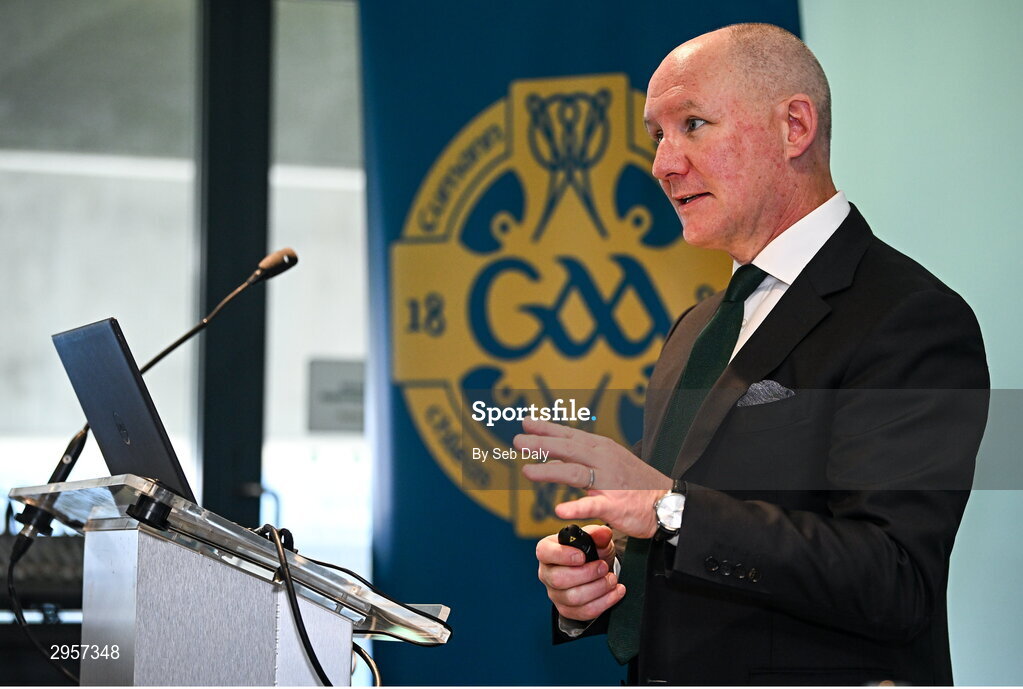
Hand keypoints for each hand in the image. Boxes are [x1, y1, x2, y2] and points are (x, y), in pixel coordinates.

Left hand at [515, 417, 671, 538]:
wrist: (668, 503)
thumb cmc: (636, 483)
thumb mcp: (610, 461)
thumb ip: (583, 458)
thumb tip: (554, 455)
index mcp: (602, 449)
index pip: (570, 435)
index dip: (547, 428)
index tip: (526, 422)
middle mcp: (604, 460)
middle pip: (568, 449)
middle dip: (542, 444)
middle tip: (518, 441)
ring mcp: (610, 482)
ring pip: (575, 473)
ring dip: (550, 471)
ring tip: (528, 471)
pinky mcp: (616, 505)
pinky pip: (593, 505)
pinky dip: (576, 507)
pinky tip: (560, 510)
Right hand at [536, 525, 623, 621]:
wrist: (597, 571)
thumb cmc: (590, 552)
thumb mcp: (594, 539)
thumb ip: (598, 534)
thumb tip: (603, 533)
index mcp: (547, 551)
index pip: (544, 552)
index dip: (562, 555)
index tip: (582, 556)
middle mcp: (547, 573)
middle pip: (558, 579)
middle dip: (586, 574)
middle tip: (603, 567)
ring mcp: (555, 594)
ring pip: (573, 598)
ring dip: (598, 588)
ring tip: (612, 579)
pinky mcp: (566, 610)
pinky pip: (584, 611)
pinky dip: (604, 602)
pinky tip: (616, 592)